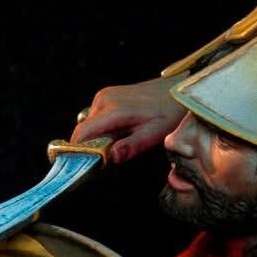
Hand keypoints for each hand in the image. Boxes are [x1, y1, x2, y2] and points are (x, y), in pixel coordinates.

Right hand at [71, 75, 186, 163]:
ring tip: (123, 140)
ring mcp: (104, 96)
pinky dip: (104, 128)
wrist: (177, 92)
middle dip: (93, 146)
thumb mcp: (155, 134)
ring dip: (99, 137)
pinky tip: (122, 130)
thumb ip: (131, 146)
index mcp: (113, 110)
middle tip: (114, 155)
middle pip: (84, 131)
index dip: (80, 151)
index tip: (88, 164)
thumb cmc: (169, 113)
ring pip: (89, 125)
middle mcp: (103, 100)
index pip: (81, 133)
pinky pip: (97, 118)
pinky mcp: (107, 95)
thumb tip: (110, 156)